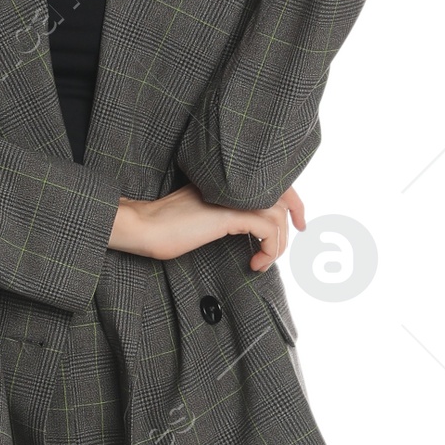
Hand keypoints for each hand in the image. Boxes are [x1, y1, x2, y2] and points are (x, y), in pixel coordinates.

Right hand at [109, 183, 305, 274]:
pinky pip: (267, 230)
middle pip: (282, 192)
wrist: (143, 227)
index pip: (270, 181)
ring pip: (277, 216)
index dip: (290, 197)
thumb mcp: (202, 217)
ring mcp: (230, 198)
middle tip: (301, 231)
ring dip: (278, 244)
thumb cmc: (164, 228)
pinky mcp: (229, 215)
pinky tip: (255, 264)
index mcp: (225, 181)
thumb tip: (248, 230)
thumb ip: (225, 214)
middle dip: (296, 213)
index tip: (298, 220)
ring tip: (263, 261)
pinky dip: (269, 250)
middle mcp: (231, 184)